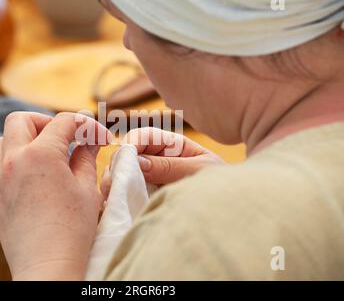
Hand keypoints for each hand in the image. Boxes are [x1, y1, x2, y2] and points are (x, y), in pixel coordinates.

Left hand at [0, 112, 111, 279]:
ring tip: (43, 154)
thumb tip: (90, 140)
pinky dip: (12, 166)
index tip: (101, 137)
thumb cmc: (73, 229)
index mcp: (41, 154)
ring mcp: (0, 180)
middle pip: (20, 120)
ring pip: (0, 142)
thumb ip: (86, 157)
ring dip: (21, 140)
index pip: (65, 122)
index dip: (87, 125)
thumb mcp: (87, 188)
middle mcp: (14, 161)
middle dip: (45, 121)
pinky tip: (31, 180)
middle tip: (65, 136)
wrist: (48, 265)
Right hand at [101, 127, 222, 195]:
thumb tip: (138, 162)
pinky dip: (117, 195)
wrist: (230, 207)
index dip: (129, 146)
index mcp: (171, 145)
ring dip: (114, 181)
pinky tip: (116, 202)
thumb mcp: (199, 171)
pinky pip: (125, 191)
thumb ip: (170, 166)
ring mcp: (150, 177)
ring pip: (121, 172)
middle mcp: (157, 158)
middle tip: (113, 184)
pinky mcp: (145, 195)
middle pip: (126, 154)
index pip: (142, 136)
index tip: (124, 163)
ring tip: (113, 195)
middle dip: (118, 165)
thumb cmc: (220, 184)